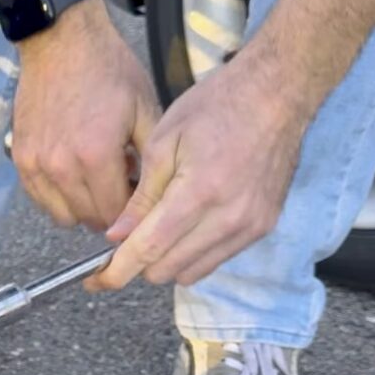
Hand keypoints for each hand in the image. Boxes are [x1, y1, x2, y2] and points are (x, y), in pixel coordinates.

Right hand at [12, 0, 160, 230]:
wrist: (62, 43)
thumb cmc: (109, 71)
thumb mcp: (145, 108)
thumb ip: (152, 158)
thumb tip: (152, 196)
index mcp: (97, 156)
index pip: (116, 214)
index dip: (132, 212)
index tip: (137, 198)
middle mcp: (62, 167)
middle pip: (90, 219)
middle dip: (109, 211)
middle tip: (119, 186)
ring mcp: (37, 165)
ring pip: (63, 216)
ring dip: (82, 207)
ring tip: (94, 180)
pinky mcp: (21, 160)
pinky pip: (40, 199)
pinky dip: (57, 197)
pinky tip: (71, 174)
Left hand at [87, 46, 313, 290]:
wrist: (277, 93)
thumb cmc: (217, 106)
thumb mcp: (164, 142)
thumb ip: (140, 197)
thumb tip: (117, 237)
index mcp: (199, 192)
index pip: (150, 249)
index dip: (118, 271)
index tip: (96, 281)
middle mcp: (229, 217)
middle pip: (168, 269)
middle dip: (139, 263)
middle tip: (125, 242)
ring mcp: (250, 225)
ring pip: (192, 272)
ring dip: (166, 261)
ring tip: (156, 230)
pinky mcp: (263, 227)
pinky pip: (216, 260)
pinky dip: (192, 254)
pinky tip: (184, 227)